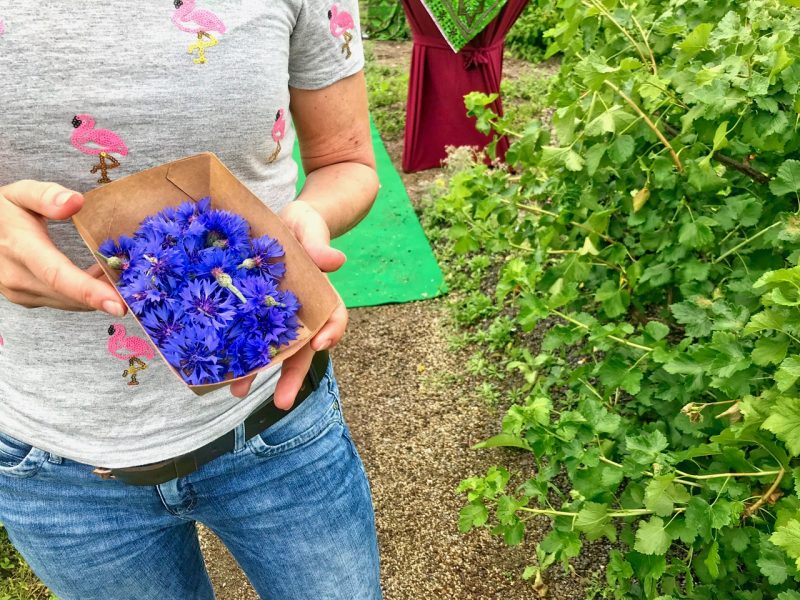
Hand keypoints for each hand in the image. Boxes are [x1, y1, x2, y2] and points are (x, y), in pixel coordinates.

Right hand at [0, 180, 126, 314]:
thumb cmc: (2, 210)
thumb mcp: (19, 194)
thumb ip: (45, 195)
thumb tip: (76, 201)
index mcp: (19, 248)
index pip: (57, 274)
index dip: (89, 291)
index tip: (118, 304)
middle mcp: (17, 277)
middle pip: (70, 295)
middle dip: (106, 296)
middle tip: (139, 289)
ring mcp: (20, 293)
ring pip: (69, 302)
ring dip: (97, 294)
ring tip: (123, 276)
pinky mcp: (27, 298)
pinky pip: (64, 301)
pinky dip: (85, 294)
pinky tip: (102, 276)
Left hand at [230, 201, 347, 405]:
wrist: (278, 223)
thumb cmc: (301, 225)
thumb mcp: (310, 227)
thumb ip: (319, 243)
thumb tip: (336, 260)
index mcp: (319, 293)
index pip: (333, 315)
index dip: (331, 331)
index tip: (320, 344)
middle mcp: (300, 311)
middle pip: (302, 348)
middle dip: (291, 376)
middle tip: (281, 402)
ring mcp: (275, 315)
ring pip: (270, 348)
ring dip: (256, 371)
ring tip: (236, 391)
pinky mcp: (252, 312)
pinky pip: (245, 334)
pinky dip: (233, 350)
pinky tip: (216, 364)